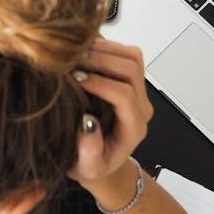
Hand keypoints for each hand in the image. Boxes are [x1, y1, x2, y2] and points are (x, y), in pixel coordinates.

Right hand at [68, 38, 152, 189]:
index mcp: (133, 128)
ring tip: (76, 53)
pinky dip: (105, 46)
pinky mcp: (130, 79)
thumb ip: (89, 152)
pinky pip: (125, 54)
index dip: (101, 84)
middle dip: (102, 60)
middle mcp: (141, 106)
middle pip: (132, 70)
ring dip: (105, 49)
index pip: (125, 96)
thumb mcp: (86, 168)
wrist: (100, 160)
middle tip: (73, 60)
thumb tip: (87, 123)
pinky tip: (83, 52)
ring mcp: (138, 91)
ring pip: (132, 57)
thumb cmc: (91, 165)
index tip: (76, 79)